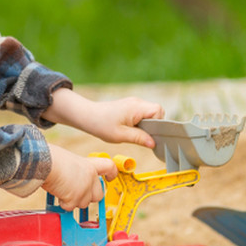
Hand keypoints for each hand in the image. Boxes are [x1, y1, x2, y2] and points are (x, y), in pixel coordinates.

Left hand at [42, 92, 164, 147]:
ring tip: (133, 132)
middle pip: (156, 111)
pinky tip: (130, 129)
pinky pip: (142, 113)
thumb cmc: (102, 125)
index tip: (150, 134)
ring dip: (146, 124)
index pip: (158, 111)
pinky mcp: (129, 106)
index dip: (158, 123)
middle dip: (153, 125)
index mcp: (136, 107)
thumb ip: (139, 138)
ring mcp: (133, 103)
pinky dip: (140, 122)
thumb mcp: (121, 135)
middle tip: (141, 135)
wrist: (87, 116)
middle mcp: (137, 102)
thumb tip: (153, 143)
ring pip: (149, 113)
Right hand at [43, 145, 117, 210]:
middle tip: (77, 193)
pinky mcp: (74, 199)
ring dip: (73, 200)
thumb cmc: (52, 157)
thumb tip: (68, 174)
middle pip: (99, 195)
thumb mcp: (68, 159)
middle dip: (88, 197)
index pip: (109, 166)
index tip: (110, 178)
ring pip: (84, 203)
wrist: (45, 163)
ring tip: (62, 190)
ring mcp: (84, 190)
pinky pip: (70, 207)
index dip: (112, 173)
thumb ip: (75, 168)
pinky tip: (57, 194)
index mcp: (89, 165)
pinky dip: (63, 204)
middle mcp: (90, 178)